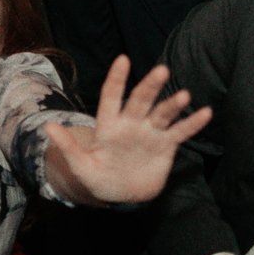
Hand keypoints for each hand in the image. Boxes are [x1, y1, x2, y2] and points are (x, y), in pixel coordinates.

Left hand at [43, 56, 212, 205]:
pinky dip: (192, 123)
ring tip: (185, 95)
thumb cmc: (97, 177)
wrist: (121, 194)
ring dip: (173, 105)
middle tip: (161, 70)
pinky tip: (205, 113)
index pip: (111, 96)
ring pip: (162, 114)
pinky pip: (180, 132)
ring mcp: (150, 133)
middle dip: (150, 86)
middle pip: (141, 100)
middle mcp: (131, 123)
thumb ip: (68, 147)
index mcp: (109, 125)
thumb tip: (47, 127)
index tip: (123, 60)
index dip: (117, 79)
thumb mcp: (80, 166)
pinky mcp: (166, 146)